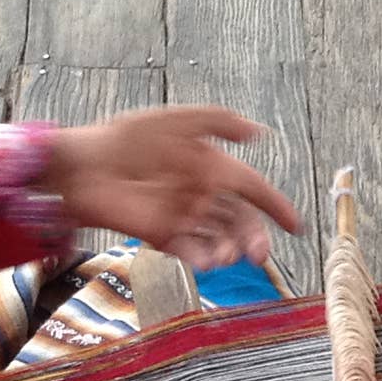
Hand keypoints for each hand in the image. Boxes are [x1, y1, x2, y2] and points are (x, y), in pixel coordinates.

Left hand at [45, 107, 301, 271]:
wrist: (85, 165)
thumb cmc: (127, 137)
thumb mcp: (176, 120)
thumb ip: (217, 122)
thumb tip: (257, 133)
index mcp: (212, 167)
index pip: (253, 189)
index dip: (275, 206)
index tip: (296, 225)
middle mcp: (202, 195)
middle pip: (240, 221)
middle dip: (254, 238)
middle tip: (260, 255)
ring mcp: (183, 218)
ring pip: (220, 239)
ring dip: (230, 250)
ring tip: (228, 256)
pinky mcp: (162, 236)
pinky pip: (191, 251)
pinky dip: (203, 258)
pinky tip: (208, 261)